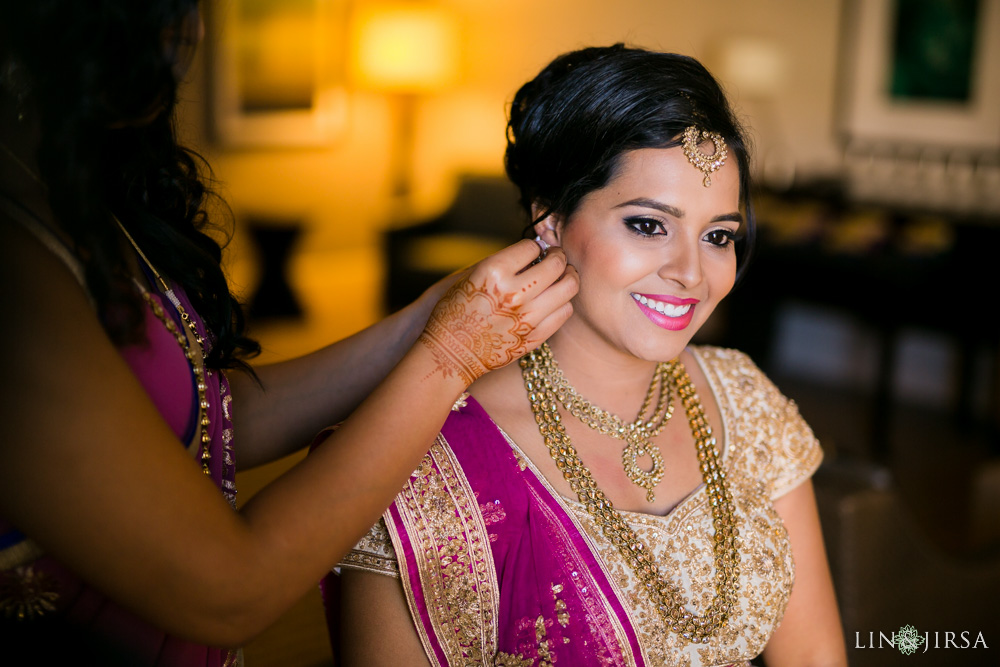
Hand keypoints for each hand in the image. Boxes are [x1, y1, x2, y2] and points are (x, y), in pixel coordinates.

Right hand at [418, 238, 577, 385]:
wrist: (450, 354)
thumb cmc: (456, 312)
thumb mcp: (470, 277)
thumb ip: (503, 262)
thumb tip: (534, 250)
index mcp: (494, 272)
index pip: (532, 247)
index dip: (534, 247)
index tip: (533, 251)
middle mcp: (514, 293)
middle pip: (556, 264)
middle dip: (558, 256)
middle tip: (555, 258)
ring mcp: (528, 317)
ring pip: (569, 287)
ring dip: (567, 277)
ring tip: (562, 276)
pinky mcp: (536, 337)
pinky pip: (565, 311)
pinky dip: (563, 301)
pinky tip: (553, 300)